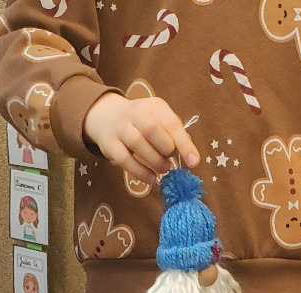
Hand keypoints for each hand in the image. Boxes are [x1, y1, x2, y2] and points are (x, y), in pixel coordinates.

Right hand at [83, 91, 199, 187]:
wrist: (106, 116)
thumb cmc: (141, 122)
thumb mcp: (159, 120)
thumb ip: (173, 135)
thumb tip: (190, 156)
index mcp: (154, 106)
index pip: (171, 123)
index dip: (184, 143)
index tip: (194, 162)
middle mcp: (136, 113)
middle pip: (152, 129)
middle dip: (165, 149)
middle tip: (169, 160)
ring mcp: (120, 128)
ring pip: (137, 143)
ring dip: (154, 161)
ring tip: (163, 169)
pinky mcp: (109, 144)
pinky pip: (124, 159)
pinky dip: (140, 172)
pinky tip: (151, 179)